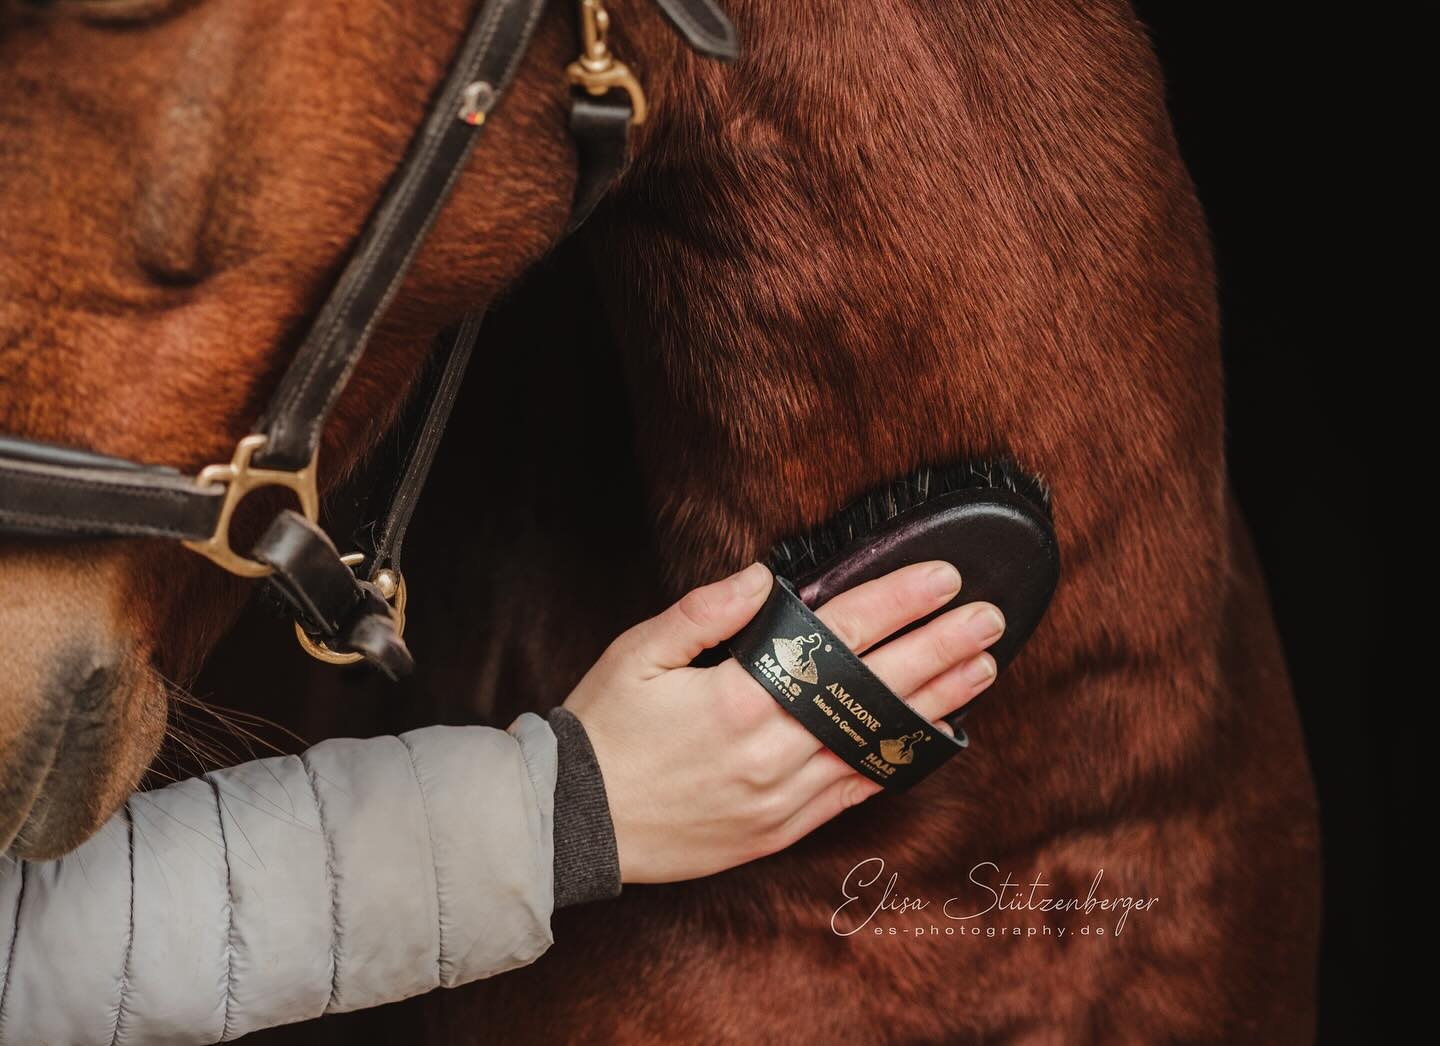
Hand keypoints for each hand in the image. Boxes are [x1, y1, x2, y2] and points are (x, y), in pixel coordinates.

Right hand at [561, 561, 1005, 882]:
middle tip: (990, 619)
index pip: (840, 638)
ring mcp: (784, 797)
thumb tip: (765, 577)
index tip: (942, 577)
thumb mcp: (638, 653)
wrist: (575, 823)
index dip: (896, 603)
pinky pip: (856, 791)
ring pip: (878, 743)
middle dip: (940, 648)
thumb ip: (704, 611)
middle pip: (877, 690)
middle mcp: (774, 750)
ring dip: (936, 703)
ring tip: (982, 669)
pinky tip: (932, 737)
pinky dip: (897, 761)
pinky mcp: (782, 829)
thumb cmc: (604, 730)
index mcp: (741, 698)